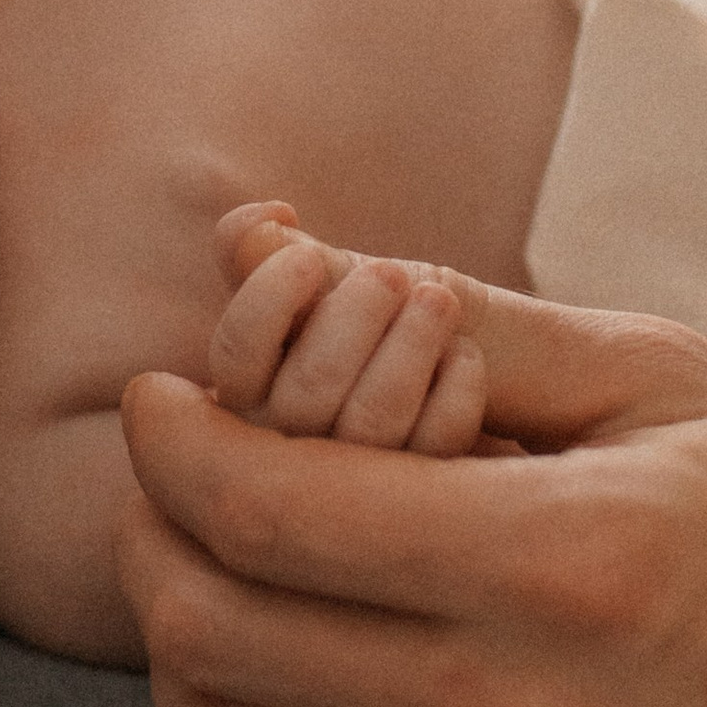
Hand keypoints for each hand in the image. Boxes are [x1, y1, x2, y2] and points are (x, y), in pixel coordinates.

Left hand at [115, 285, 706, 706]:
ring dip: (185, 652)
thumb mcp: (663, 375)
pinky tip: (292, 683)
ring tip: (223, 567)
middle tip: (176, 470)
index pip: (269, 513)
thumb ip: (464, 325)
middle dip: (152, 534)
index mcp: (559, 562)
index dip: (171, 443)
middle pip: (214, 639)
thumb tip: (284, 257)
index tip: (161, 392)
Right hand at [207, 204, 485, 453]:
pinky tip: (464, 354)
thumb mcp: (330, 272)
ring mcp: (355, 474)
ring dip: (410, 347)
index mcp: (251, 382)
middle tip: (392, 273)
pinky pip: (433, 446)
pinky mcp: (417, 486)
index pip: (235, 353)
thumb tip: (263, 220)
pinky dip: (454, 392)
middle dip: (354, 319)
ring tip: (439, 301)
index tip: (309, 259)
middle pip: (306, 392)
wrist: (472, 357)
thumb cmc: (379, 308)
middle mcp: (291, 437)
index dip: (266, 303)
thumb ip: (278, 249)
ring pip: (371, 424)